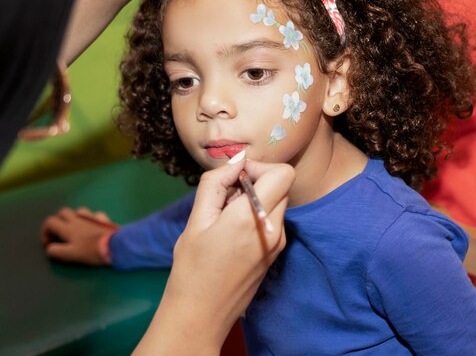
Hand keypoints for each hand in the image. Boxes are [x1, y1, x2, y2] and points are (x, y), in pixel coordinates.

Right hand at [40, 207, 117, 264]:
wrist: (115, 246)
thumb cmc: (91, 251)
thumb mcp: (70, 255)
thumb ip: (56, 251)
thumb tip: (50, 248)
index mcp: (68, 227)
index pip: (50, 222)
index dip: (45, 231)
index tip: (49, 242)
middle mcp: (78, 219)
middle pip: (63, 212)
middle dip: (58, 220)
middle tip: (60, 233)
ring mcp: (92, 217)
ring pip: (79, 211)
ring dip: (74, 217)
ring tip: (76, 228)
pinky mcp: (104, 219)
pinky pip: (95, 215)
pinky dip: (91, 219)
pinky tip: (93, 226)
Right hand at [134, 157, 294, 354]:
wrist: (202, 314)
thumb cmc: (192, 268)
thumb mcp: (196, 220)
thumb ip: (215, 184)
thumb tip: (236, 160)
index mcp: (251, 219)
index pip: (282, 173)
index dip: (259, 167)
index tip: (235, 177)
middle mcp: (274, 229)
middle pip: (280, 185)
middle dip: (256, 181)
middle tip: (226, 197)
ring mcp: (279, 243)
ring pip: (278, 201)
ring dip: (256, 198)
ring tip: (226, 217)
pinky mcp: (276, 252)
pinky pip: (274, 219)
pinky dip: (258, 214)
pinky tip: (233, 232)